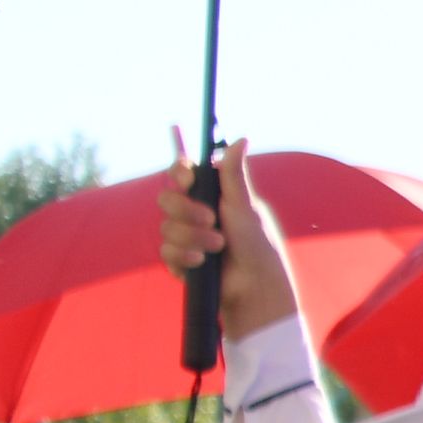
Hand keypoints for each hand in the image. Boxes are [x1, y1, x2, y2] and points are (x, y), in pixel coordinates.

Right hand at [155, 150, 302, 337]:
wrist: (253, 285)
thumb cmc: (257, 242)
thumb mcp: (245, 206)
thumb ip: (234, 175)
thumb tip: (242, 138)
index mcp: (211, 194)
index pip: (182, 174)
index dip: (179, 173)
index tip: (188, 180)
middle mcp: (194, 212)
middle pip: (167, 198)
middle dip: (186, 210)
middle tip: (211, 219)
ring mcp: (184, 235)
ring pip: (165, 227)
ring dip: (192, 237)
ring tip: (218, 246)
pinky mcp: (178, 258)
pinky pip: (166, 251)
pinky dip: (184, 255)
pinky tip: (201, 262)